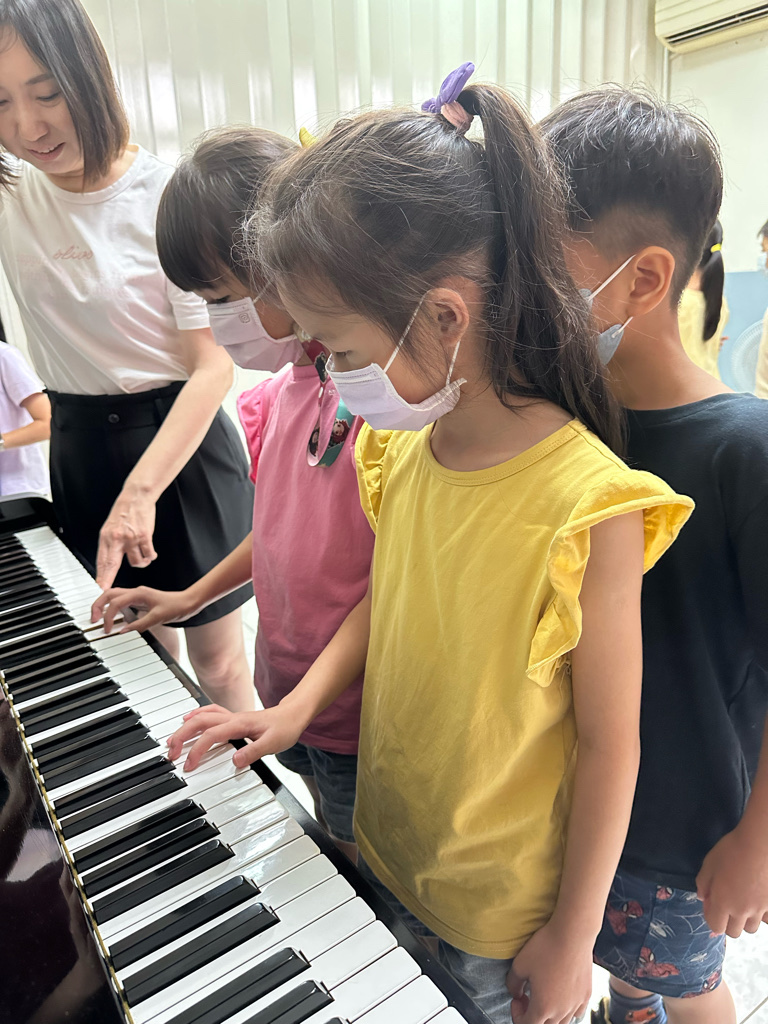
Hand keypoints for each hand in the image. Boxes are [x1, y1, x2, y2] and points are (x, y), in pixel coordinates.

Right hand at [91, 586, 197, 633]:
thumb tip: (122, 631)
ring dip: (104, 606)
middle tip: (93, 620)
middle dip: (98, 605)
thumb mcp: (158, 618)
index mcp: (139, 593)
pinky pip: (122, 602)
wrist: (188, 602)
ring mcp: (138, 596)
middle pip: (109, 594)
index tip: (108, 629)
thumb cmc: (176, 606)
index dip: (109, 616)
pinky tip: (113, 618)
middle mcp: (136, 592)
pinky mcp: (140, 601)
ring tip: (98, 619)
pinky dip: (113, 608)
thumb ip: (139, 625)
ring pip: (114, 596)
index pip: (116, 603)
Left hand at [96, 486, 157, 588]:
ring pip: (136, 562)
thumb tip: (108, 562)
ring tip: (142, 557)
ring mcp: (131, 538)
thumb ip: (110, 544)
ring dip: (141, 562)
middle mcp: (117, 539)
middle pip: (111, 564)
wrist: (137, 496)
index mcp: (106, 537)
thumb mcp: (110, 527)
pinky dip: (150, 556)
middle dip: (108, 578)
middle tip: (105, 588)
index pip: (102, 560)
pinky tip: (150, 554)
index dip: (100, 574)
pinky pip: (148, 554)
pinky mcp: (145, 536)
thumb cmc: (124, 511)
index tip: (99, 585)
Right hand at [166, 702, 306, 771]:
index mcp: (239, 724)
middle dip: (181, 736)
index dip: (197, 750)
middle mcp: (232, 718)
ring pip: (202, 716)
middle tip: (170, 752)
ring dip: (185, 727)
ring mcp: (232, 717)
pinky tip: (189, 719)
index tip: (189, 765)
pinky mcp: (234, 718)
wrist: (293, 714)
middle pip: (199, 722)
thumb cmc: (285, 727)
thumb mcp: (273, 743)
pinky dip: (196, 715)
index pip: (211, 735)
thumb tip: (235, 761)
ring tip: (172, 739)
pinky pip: (210, 713)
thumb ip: (253, 752)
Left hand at [506, 920, 591, 1023]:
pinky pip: (576, 1013)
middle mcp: (561, 1011)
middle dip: (532, 1015)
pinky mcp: (586, 994)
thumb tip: (516, 994)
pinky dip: (566, 1010)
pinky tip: (561, 994)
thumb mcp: (519, 964)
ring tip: (543, 995)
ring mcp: (576, 1004)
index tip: (517, 999)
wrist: (573, 933)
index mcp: (543, 1007)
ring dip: (549, 1014)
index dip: (517, 1015)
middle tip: (526, 997)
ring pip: (561, 1022)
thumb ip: (513, 984)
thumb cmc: (545, 947)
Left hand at [696, 824, 767, 935]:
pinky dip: (761, 914)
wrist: (759, 844)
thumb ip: (702, 883)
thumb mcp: (709, 863)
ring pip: (751, 928)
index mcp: (723, 903)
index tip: (711, 902)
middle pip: (734, 932)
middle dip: (727, 921)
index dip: (711, 916)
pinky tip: (757, 900)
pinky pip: (766, 918)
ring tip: (743, 902)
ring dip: (744, 919)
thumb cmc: (731, 851)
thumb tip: (702, 897)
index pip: (715, 926)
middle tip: (727, 903)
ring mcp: (760, 909)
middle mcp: (742, 911)